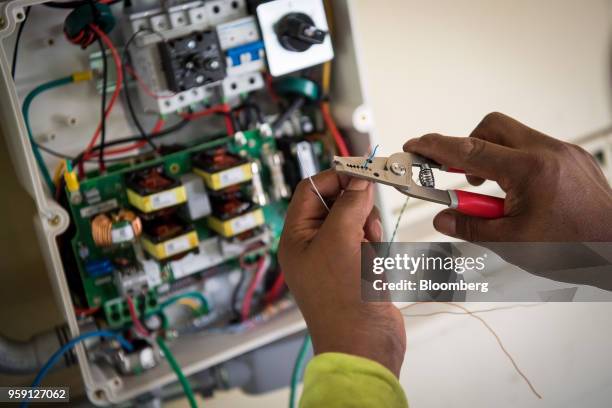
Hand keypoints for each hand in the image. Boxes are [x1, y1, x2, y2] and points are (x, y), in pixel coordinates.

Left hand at [279, 170, 405, 376]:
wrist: (366, 345)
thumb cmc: (343, 302)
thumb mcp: (341, 241)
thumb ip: (349, 204)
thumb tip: (360, 180)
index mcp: (296, 238)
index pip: (311, 190)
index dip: (335, 176)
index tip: (362, 169)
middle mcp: (313, 246)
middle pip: (336, 202)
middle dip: (356, 205)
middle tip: (366, 218)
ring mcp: (336, 258)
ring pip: (356, 220)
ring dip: (368, 226)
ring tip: (369, 247)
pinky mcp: (357, 268)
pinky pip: (368, 241)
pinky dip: (376, 244)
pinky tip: (375, 262)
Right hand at [404, 112, 611, 241]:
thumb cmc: (578, 247)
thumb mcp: (514, 243)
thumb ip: (471, 227)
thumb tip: (443, 218)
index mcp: (531, 171)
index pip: (470, 150)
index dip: (436, 147)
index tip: (416, 146)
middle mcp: (548, 152)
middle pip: (492, 127)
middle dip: (466, 146)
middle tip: (453, 172)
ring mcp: (563, 152)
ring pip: (512, 136)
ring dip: (490, 157)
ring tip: (488, 190)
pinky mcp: (572, 157)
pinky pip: (532, 148)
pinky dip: (513, 164)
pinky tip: (515, 192)